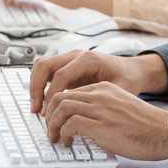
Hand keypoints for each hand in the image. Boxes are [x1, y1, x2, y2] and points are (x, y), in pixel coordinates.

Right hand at [30, 50, 167, 111]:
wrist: (132, 70)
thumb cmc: (127, 79)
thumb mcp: (119, 89)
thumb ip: (100, 98)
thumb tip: (81, 112)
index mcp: (88, 59)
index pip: (61, 74)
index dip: (51, 94)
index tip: (48, 112)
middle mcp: (76, 55)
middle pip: (45, 64)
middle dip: (36, 87)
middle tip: (36, 109)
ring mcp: (70, 59)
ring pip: (41, 65)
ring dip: (35, 85)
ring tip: (36, 107)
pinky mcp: (67, 66)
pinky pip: (46, 71)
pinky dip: (40, 85)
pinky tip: (43, 102)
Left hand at [44, 81, 167, 160]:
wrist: (164, 131)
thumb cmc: (145, 125)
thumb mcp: (120, 107)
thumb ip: (102, 108)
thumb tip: (81, 122)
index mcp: (105, 88)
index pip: (70, 90)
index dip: (56, 107)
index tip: (54, 120)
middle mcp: (101, 95)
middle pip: (60, 96)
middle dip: (49, 115)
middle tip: (50, 130)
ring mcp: (101, 109)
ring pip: (62, 108)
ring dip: (53, 125)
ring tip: (55, 138)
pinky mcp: (102, 126)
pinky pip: (71, 124)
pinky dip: (64, 134)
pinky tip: (68, 142)